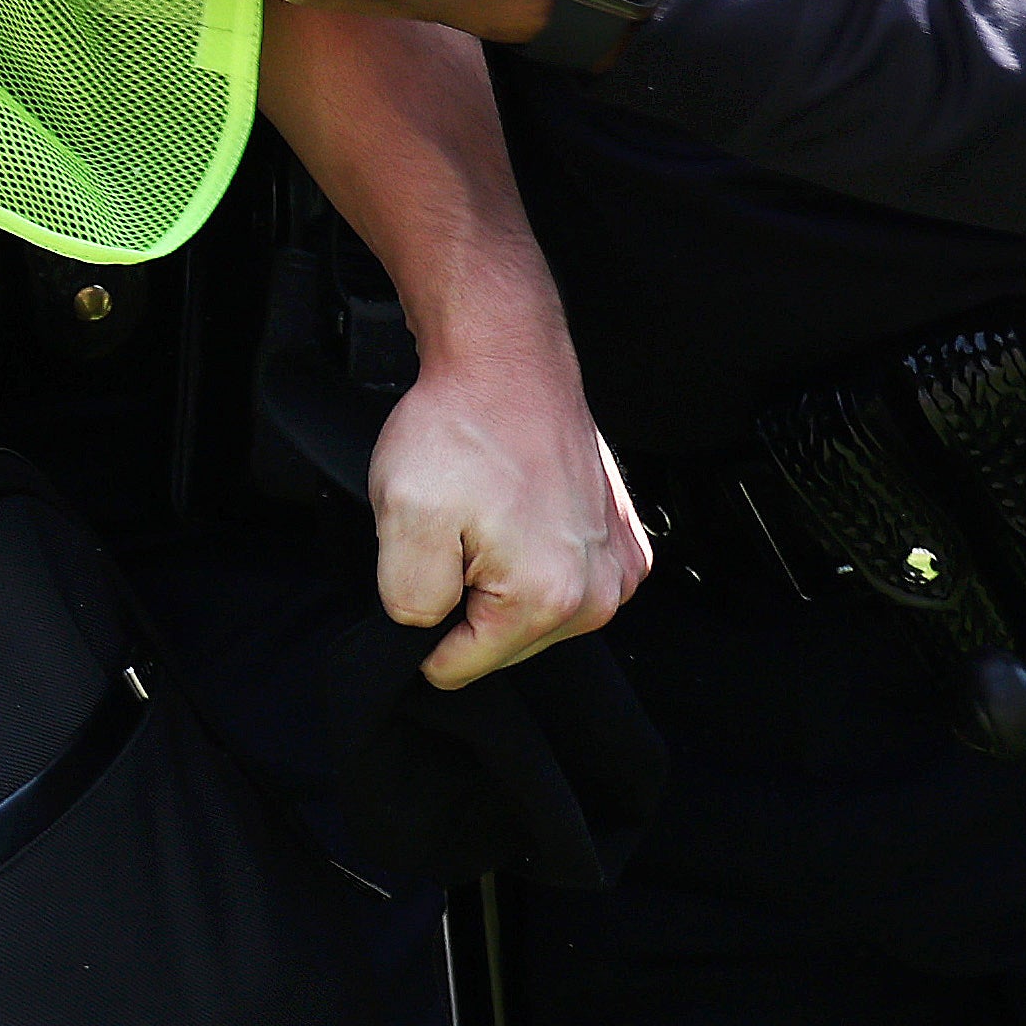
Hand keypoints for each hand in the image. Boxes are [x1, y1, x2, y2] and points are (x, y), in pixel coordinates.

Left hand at [369, 324, 650, 688]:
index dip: (423, 623)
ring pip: (529, 613)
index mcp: (547, 599)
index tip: (426, 564)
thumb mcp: (403, 519)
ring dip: (494, 575)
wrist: (504, 359)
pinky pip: (561, 578)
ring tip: (483, 513)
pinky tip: (513, 509)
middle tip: (453, 531)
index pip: (460, 666)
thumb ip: (409, 602)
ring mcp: (618, 565)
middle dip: (463, 598)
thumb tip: (424, 634)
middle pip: (500, 642)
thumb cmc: (460, 427)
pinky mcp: (621, 538)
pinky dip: (528, 553)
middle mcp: (600, 591)